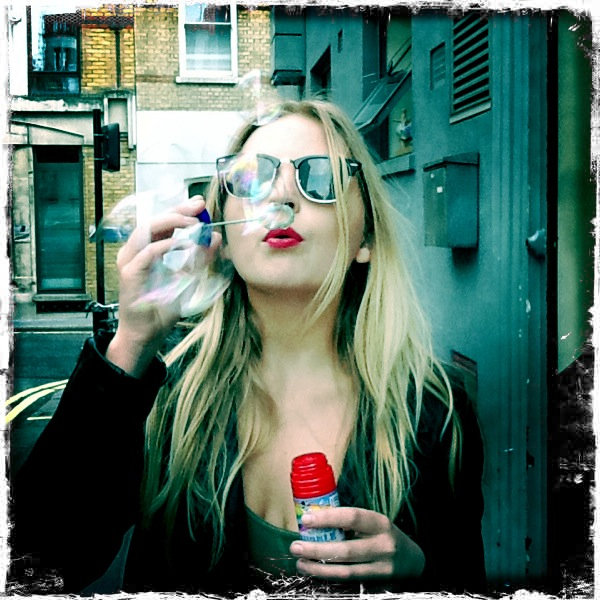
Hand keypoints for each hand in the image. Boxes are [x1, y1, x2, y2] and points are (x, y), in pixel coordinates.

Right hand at [106, 197, 220, 376]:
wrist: (147, 335)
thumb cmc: (163, 309)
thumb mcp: (189, 280)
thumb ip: (200, 260)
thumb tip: (215, 239)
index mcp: (147, 251)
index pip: (162, 223)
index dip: (180, 210)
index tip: (200, 204)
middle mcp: (135, 252)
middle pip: (153, 221)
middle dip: (177, 211)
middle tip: (198, 208)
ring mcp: (129, 262)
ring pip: (146, 230)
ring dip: (171, 223)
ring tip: (193, 224)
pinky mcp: (130, 274)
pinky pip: (148, 252)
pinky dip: (167, 245)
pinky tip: (184, 245)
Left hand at [290, 507, 424, 580]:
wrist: (412, 560)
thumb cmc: (383, 535)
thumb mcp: (373, 522)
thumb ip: (349, 520)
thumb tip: (314, 514)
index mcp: (380, 523)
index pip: (352, 517)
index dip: (328, 518)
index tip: (306, 519)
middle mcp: (383, 546)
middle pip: (346, 550)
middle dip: (317, 549)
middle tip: (296, 546)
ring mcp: (381, 569)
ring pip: (346, 571)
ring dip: (319, 568)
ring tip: (300, 562)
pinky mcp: (377, 586)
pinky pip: (349, 582)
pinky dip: (329, 577)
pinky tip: (315, 572)